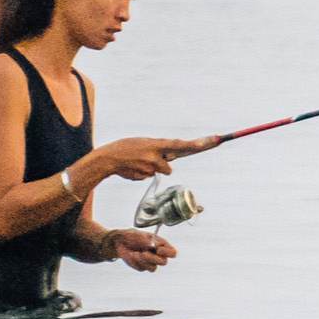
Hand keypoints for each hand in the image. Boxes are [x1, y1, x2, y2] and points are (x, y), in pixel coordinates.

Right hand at [90, 135, 218, 182]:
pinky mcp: (145, 176)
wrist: (107, 159)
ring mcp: (150, 168)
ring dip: (155, 166)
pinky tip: (134, 167)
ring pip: (162, 169)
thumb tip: (171, 161)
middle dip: (182, 154)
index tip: (211, 142)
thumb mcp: (145, 142)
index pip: (180, 145)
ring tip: (140, 160)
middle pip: (174, 161)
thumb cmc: (127, 147)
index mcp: (157, 145)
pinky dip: (145, 171)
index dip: (196, 144)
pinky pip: (151, 174)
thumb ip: (160, 149)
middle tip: (207, 143)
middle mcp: (156, 157)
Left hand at [106, 229, 175, 272]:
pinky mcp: (142, 267)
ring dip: (143, 261)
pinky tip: (131, 254)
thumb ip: (148, 241)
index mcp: (162, 245)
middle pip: (164, 262)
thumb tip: (153, 246)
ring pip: (153, 268)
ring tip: (135, 253)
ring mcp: (150, 262)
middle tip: (143, 253)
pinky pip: (141, 268)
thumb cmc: (133, 236)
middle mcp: (158, 255)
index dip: (167, 253)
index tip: (158, 249)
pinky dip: (135, 262)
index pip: (172, 253)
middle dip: (153, 258)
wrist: (121, 242)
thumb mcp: (140, 235)